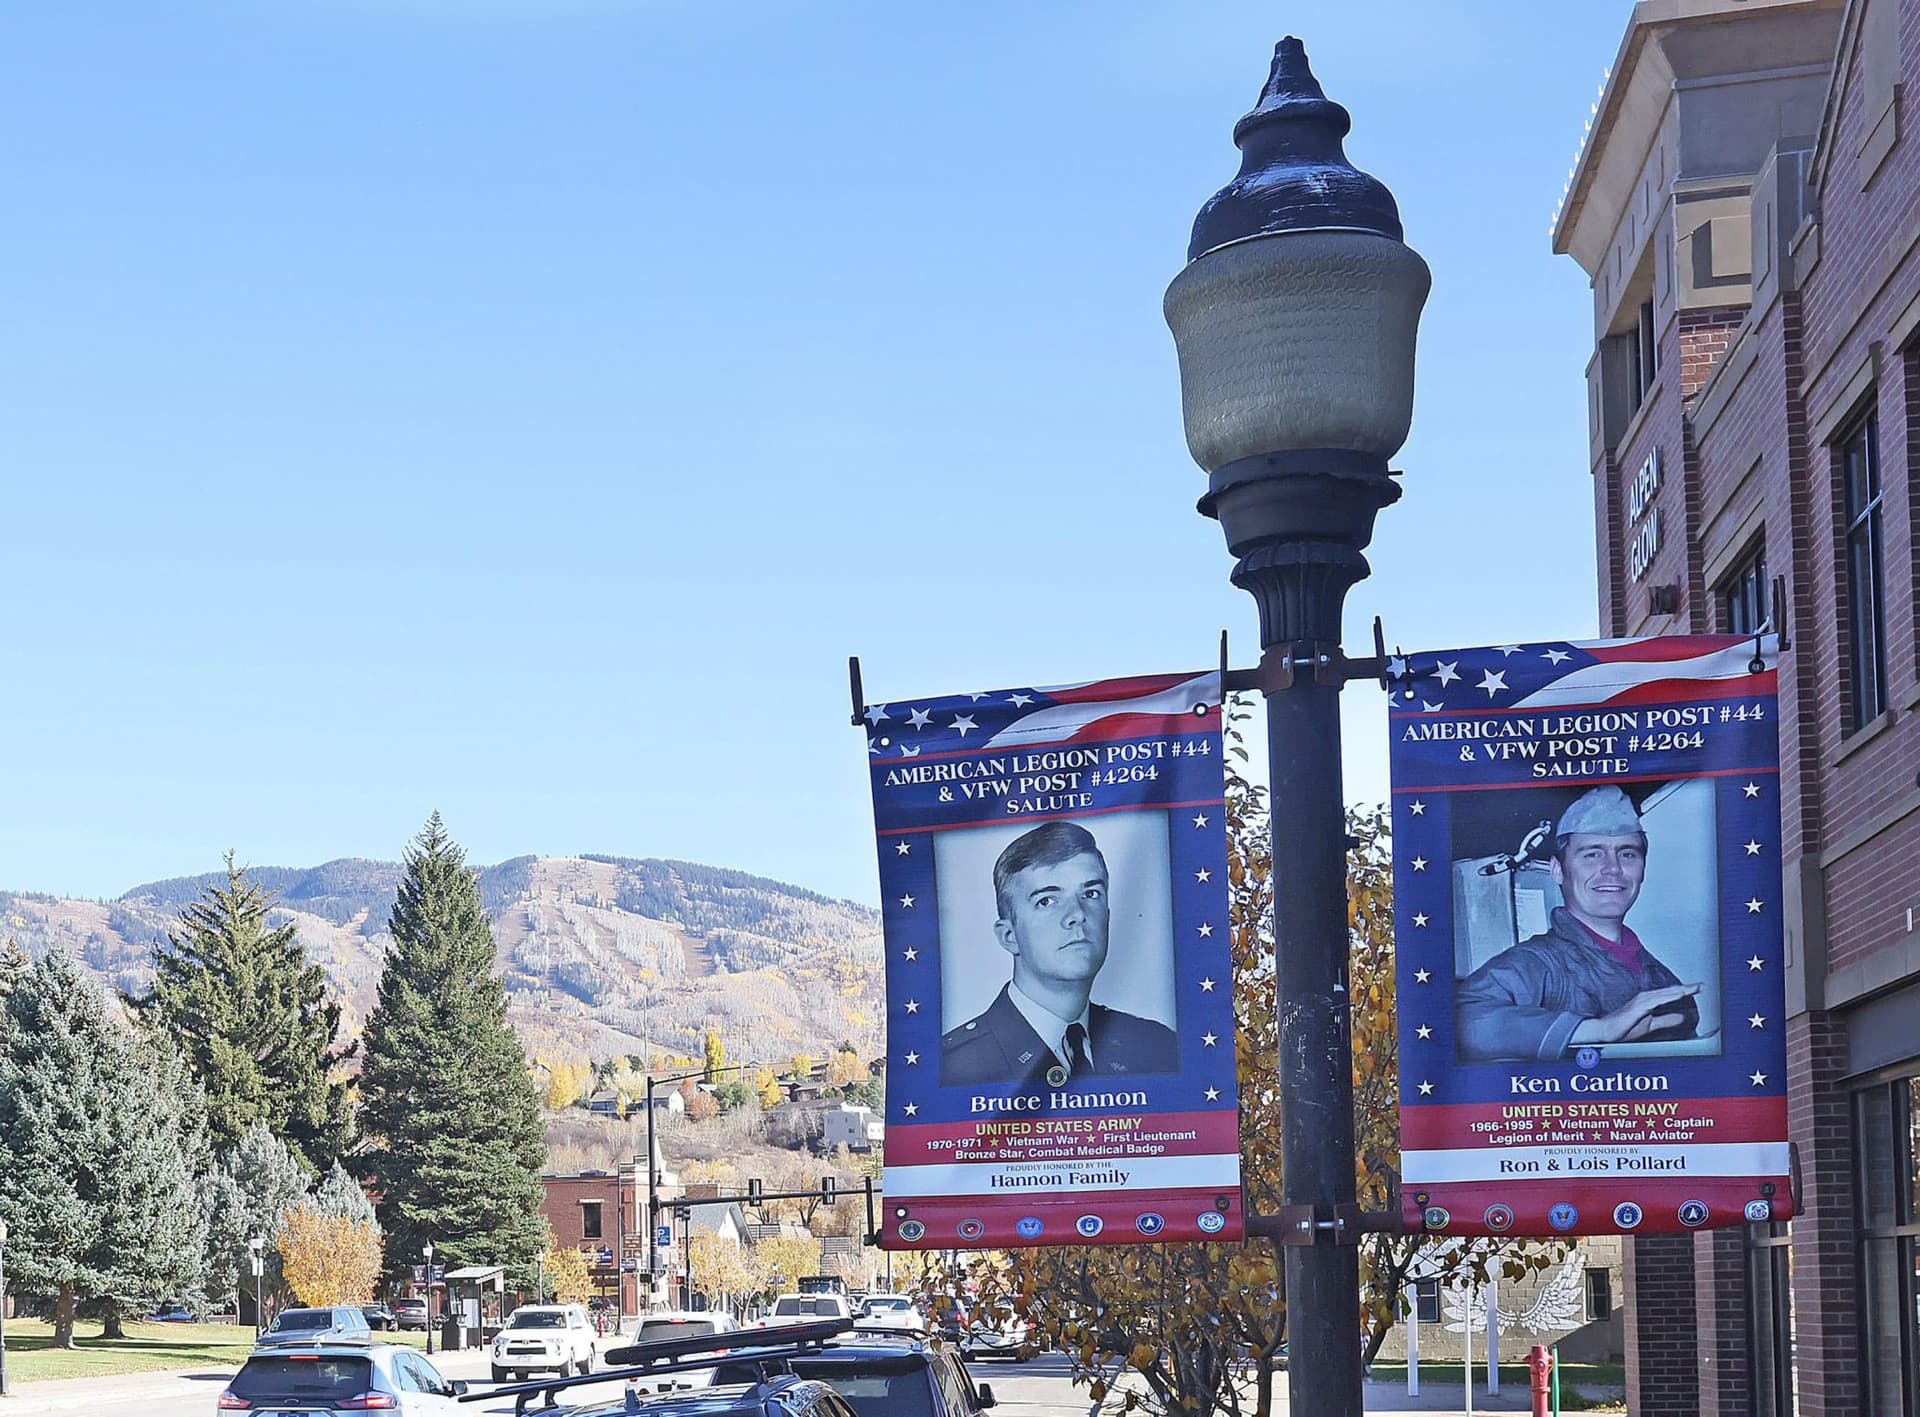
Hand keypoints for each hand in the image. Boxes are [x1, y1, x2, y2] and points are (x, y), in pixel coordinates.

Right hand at [1569, 983, 1701, 1044]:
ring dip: (1679, 990)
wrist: (1606, 1031)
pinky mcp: (1638, 1007)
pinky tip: (1679, 994)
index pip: (1670, 995)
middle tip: (1701, 985)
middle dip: (1686, 988)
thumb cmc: (1624, 1028)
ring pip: (1664, 994)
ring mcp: (1641, 1001)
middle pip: (1670, 991)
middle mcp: (1646, 997)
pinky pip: (1656, 1000)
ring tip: (1693, 988)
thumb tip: (1681, 1017)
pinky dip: (1669, 996)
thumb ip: (1665, 1020)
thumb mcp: (1650, 1025)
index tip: (1698, 988)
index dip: (1684, 991)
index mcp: (1649, 1001)